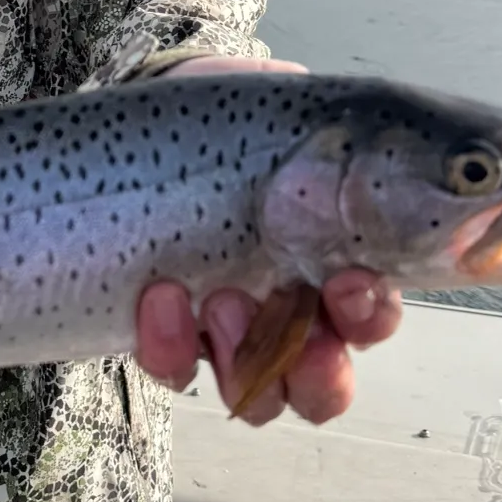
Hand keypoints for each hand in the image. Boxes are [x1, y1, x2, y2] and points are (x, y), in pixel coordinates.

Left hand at [133, 55, 402, 425]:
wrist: (130, 133)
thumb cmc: (210, 125)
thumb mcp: (273, 110)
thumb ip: (321, 121)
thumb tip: (334, 105)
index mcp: (324, 263)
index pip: (370, 317)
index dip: (370, 316)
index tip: (351, 282)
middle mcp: (281, 311)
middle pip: (323, 385)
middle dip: (319, 370)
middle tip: (297, 325)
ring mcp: (220, 331)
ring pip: (257, 396)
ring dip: (245, 359)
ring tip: (222, 299)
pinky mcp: (161, 337)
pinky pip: (173, 370)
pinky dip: (170, 345)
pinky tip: (160, 295)